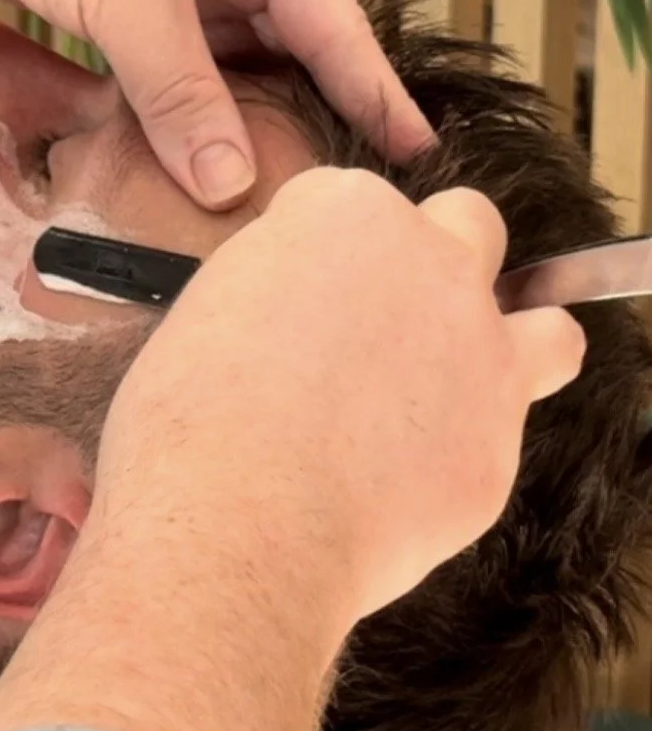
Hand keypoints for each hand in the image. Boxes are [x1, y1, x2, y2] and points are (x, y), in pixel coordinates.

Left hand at [0, 0, 433, 207]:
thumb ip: (182, 98)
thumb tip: (231, 187)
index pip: (332, 19)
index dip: (373, 90)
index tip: (418, 151)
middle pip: (277, 45)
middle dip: (294, 114)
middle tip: (329, 195)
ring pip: (212, 61)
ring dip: (219, 121)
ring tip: (257, 199)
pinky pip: (155, 65)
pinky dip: (164, 110)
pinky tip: (177, 166)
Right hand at [92, 171, 585, 629]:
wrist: (235, 526)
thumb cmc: (187, 427)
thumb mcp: (203, 317)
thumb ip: (267, 293)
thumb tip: (280, 321)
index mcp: (344, 213)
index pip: (350, 204)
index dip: (321, 258)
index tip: (297, 303)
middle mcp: (431, 263)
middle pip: (466, 228)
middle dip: (432, 268)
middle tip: (378, 332)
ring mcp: (481, 353)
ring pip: (543, 327)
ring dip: (513, 345)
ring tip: (459, 390)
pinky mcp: (498, 446)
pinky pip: (500, 440)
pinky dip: (461, 457)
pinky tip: (401, 489)